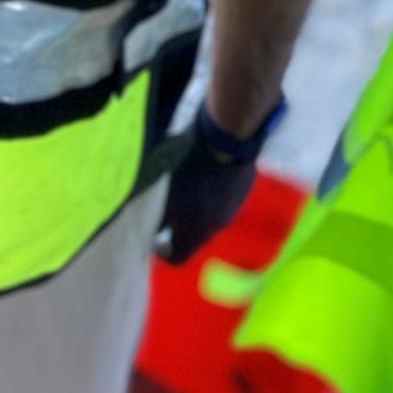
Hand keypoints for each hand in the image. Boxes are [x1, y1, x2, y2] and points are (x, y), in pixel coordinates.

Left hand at [154, 134, 255, 264]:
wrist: (228, 135)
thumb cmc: (189, 164)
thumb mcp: (163, 191)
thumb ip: (156, 216)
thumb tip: (149, 231)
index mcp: (196, 231)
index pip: (177, 258)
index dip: (163, 251)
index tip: (154, 236)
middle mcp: (217, 225)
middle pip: (195, 237)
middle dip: (180, 225)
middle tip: (170, 206)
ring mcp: (235, 205)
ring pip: (212, 215)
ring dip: (200, 206)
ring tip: (190, 183)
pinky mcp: (244, 185)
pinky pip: (225, 196)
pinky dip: (215, 190)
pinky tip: (207, 168)